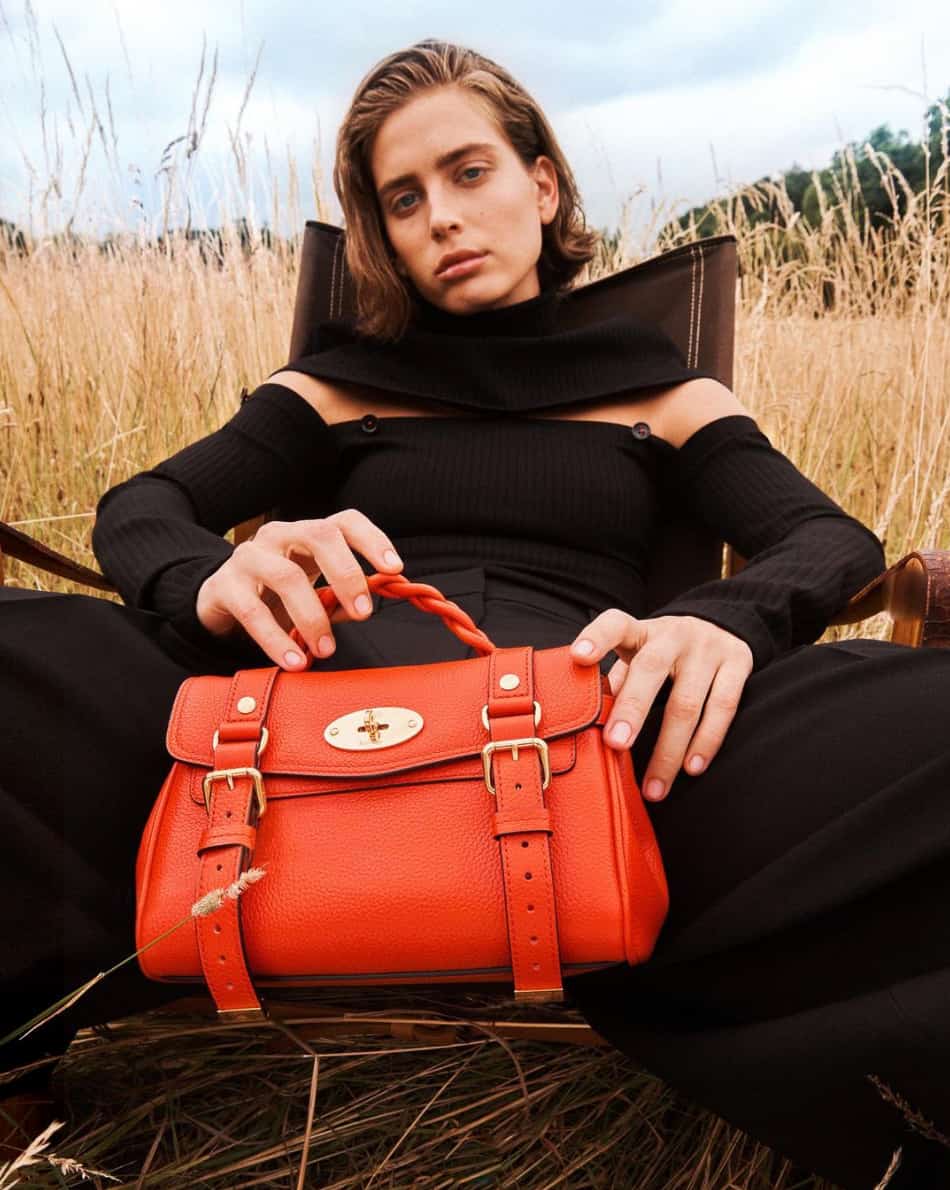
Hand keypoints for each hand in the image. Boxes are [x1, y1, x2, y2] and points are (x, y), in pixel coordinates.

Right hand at [195, 509, 403, 669]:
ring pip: (286, 576)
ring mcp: (248, 556)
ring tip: (326, 650)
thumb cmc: (276, 595)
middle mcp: (279, 536)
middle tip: (364, 613)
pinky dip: (276, 639)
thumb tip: (362, 608)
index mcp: (307, 534)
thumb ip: (339, 599)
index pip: (345, 522)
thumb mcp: (312, 592)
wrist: (218, 601)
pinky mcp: (223, 586)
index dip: (372, 540)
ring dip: (312, 616)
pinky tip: (294, 662)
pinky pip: (253, 611)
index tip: (394, 568)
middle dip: (347, 574)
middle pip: (319, 536)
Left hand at [569, 611, 752, 800]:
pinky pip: (723, 708)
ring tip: (655, 786)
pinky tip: (691, 768)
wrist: (720, 627)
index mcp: (641, 631)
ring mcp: (708, 648)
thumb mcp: (639, 657)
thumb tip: (594, 724)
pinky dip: (706, 742)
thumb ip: (619, 683)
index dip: (597, 637)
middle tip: (616, 744)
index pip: (616, 625)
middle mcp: (673, 634)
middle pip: (651, 668)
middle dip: (632, 709)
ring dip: (669, 748)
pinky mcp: (739, 662)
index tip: (579, 656)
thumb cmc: (664, 655)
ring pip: (687, 701)